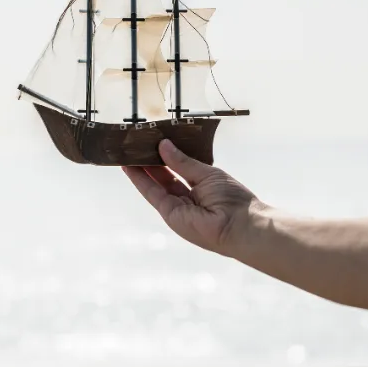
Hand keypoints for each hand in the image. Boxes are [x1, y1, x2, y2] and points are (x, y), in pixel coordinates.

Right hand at [122, 139, 266, 255]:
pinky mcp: (169, 214)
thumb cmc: (232, 198)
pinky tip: (130, 166)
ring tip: (127, 151)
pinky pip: (152, 194)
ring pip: (154, 184)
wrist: (240, 225)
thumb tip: (163, 145)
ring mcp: (177, 207)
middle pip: (163, 176)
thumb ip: (182, 162)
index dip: (165, 156)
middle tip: (135, 143)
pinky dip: (140, 180)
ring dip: (140, 169)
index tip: (153, 141)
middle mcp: (187, 198)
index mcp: (201, 187)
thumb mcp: (206, 173)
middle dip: (149, 160)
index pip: (178, 169)